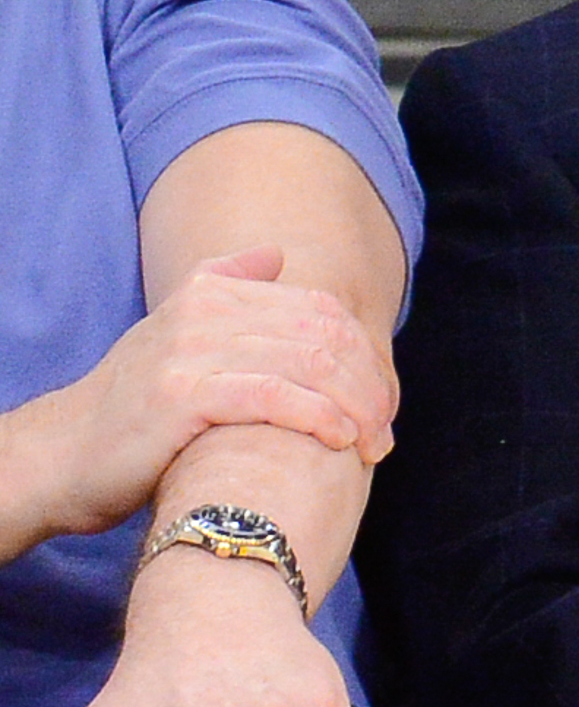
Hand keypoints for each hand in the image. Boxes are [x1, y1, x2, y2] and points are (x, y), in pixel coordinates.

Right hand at [3, 247, 394, 551]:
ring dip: (355, 408)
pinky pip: (273, 397)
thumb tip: (276, 253)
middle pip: (324, 337)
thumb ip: (227, 288)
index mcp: (212, 290)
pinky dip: (318, 417)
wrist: (63, 454)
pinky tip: (340, 440)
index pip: (321, 311)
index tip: (384, 400)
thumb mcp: (179, 335)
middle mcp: (204, 309)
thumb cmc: (136, 405)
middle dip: (368, 385)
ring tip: (373, 444)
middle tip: (386, 428)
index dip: (366, 355)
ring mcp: (191, 349)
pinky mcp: (182, 394)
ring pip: (308, 365)